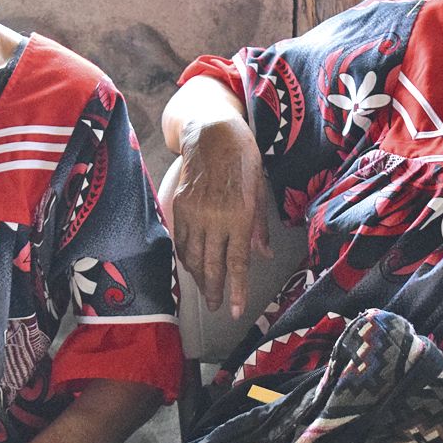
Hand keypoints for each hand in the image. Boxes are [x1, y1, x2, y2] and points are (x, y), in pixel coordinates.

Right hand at [171, 117, 271, 317]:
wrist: (211, 132)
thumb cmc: (243, 157)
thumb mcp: (260, 189)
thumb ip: (260, 226)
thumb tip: (262, 254)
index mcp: (240, 216)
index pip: (237, 263)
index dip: (236, 290)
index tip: (235, 310)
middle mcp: (215, 218)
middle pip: (212, 265)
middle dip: (214, 291)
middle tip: (215, 307)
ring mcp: (194, 213)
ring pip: (193, 256)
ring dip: (199, 278)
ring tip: (204, 291)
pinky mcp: (179, 206)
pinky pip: (180, 240)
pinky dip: (185, 257)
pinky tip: (190, 267)